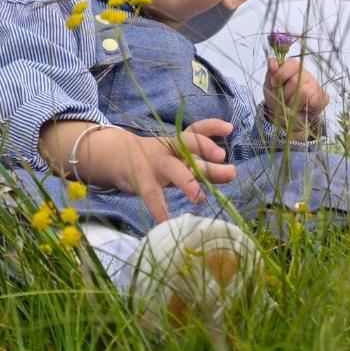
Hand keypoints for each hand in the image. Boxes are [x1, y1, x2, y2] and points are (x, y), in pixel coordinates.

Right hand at [43, 119, 236, 223]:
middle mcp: (168, 149)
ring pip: (172, 170)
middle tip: (226, 164)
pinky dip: (160, 210)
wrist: (117, 157)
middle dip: (206, 152)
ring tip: (199, 199)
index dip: (212, 127)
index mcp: (178, 142)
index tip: (230, 128)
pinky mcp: (142, 180)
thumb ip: (203, 166)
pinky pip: (152, 196)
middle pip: (188, 146)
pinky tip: (167, 223)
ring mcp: (154, 164)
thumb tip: (232, 173)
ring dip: (187, 183)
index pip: (196, 129)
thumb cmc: (157, 161)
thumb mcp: (179, 160)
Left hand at [264, 58, 329, 139]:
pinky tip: (302, 109)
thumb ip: (271, 73)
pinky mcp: (323, 98)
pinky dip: (307, 107)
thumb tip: (272, 62)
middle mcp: (306, 74)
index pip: (291, 65)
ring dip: (294, 103)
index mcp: (293, 67)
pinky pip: (318, 101)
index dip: (281, 75)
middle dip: (285, 94)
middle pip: (295, 81)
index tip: (274, 83)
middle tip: (283, 99)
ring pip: (305, 93)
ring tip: (291, 105)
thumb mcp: (269, 86)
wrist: (284, 116)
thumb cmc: (277, 97)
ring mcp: (316, 86)